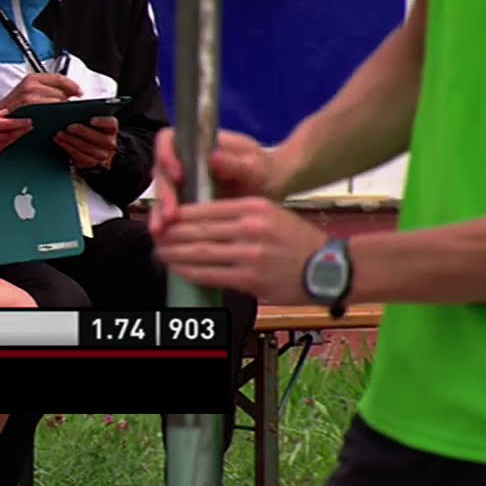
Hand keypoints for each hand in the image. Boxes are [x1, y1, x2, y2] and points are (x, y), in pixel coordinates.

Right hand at [0, 73, 81, 111]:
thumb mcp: (31, 89)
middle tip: (68, 107)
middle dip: (66, 101)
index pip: (59, 78)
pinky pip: (48, 114)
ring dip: (60, 110)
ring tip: (59, 115)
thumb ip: (50, 88)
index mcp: (32, 78)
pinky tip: (52, 120)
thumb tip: (72, 92)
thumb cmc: (15, 105)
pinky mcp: (27, 112)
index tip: (79, 92)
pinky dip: (52, 118)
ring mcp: (28, 100)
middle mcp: (29, 86)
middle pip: (60, 93)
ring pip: (55, 104)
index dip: (72, 85)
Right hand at [0, 109, 32, 161]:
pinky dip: (3, 147)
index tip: (28, 122)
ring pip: (3, 145)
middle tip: (28, 128)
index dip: (19, 123)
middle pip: (7, 136)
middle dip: (19, 132)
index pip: (6, 124)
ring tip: (19, 134)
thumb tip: (5, 112)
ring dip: (13, 140)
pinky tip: (6, 143)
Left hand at [55, 117, 118, 169]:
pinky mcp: (91, 162)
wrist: (83, 142)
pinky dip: (69, 149)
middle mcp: (110, 142)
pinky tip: (60, 142)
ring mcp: (102, 154)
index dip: (103, 122)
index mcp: (110, 127)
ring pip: (89, 149)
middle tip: (69, 127)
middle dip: (83, 132)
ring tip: (60, 134)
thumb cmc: (83, 125)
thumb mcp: (85, 117)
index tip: (92, 120)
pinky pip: (81, 158)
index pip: (112, 124)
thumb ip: (82, 111)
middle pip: (100, 138)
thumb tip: (72, 103)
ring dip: (73, 141)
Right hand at [149, 127, 280, 234]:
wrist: (273, 190)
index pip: (169, 140)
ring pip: (161, 194)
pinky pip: (169, 211)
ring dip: (159, 212)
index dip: (166, 154)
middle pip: (161, 171)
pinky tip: (165, 238)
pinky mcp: (184, 202)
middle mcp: (183, 161)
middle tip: (171, 214)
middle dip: (164, 194)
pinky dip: (165, 224)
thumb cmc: (264, 170)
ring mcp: (182, 182)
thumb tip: (213, 158)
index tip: (178, 175)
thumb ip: (236, 163)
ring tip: (162, 231)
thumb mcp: (255, 166)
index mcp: (197, 144)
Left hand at [154, 197, 326, 303]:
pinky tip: (178, 269)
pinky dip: (189, 271)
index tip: (163, 216)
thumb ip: (238, 214)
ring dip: (174, 253)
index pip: (204, 208)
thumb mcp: (271, 213)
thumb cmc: (298, 241)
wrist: (331, 269)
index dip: (178, 214)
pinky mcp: (251, 278)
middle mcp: (250, 228)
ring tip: (160, 252)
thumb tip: (200, 219)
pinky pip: (211, 274)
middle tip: (155, 235)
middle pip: (197, 229)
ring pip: (199, 252)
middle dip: (170, 234)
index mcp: (254, 207)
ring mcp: (250, 254)